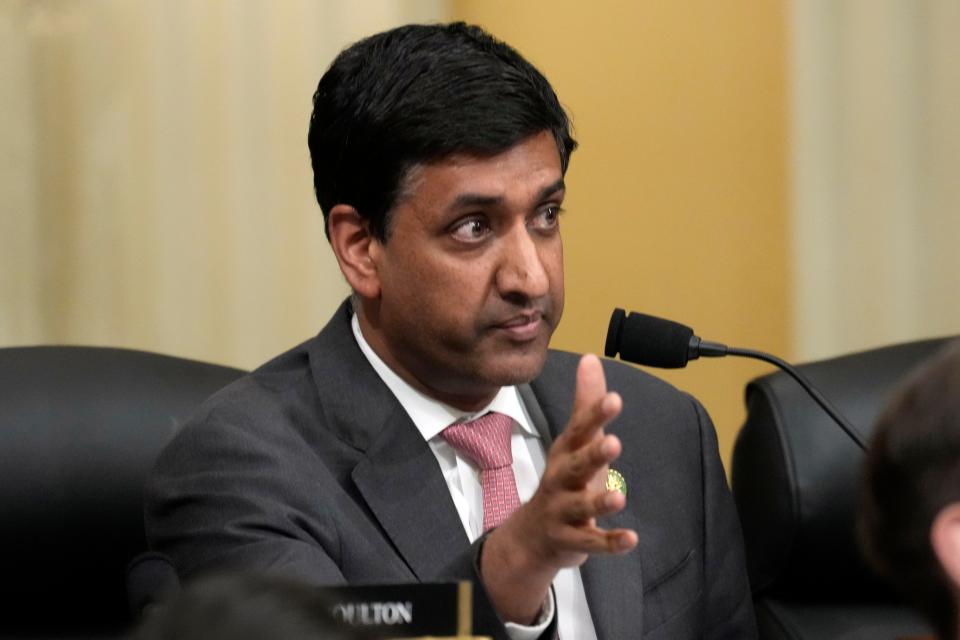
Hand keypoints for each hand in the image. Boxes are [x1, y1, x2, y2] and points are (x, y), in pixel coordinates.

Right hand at [480, 354, 637, 622]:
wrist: (532, 535)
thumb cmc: (562, 480)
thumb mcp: (573, 441)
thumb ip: (586, 403)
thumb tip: (590, 358)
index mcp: (566, 453)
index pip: (579, 431)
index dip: (595, 416)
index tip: (614, 399)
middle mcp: (561, 480)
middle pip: (575, 466)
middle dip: (593, 455)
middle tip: (613, 442)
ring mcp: (563, 511)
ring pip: (580, 507)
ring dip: (599, 502)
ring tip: (619, 497)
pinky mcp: (571, 540)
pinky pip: (591, 542)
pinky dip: (610, 542)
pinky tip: (631, 539)